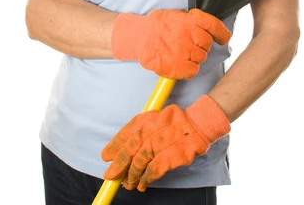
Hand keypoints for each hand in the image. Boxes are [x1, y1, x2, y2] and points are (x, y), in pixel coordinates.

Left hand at [101, 94, 230, 190]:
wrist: (198, 124)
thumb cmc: (172, 123)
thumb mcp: (153, 120)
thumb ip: (136, 132)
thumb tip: (113, 152)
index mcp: (147, 118)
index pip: (126, 133)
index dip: (114, 147)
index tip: (106, 157)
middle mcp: (153, 129)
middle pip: (131, 149)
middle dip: (119, 165)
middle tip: (111, 176)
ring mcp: (163, 142)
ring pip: (141, 162)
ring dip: (131, 176)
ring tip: (127, 184)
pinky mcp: (173, 155)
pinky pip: (154, 170)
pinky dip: (145, 179)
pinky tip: (141, 184)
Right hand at [111, 9, 230, 78]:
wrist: (139, 37)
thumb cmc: (157, 26)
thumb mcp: (177, 15)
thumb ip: (193, 20)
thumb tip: (209, 28)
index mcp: (190, 20)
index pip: (214, 26)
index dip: (221, 33)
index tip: (223, 38)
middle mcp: (188, 35)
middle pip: (207, 44)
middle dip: (201, 46)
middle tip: (190, 45)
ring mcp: (183, 51)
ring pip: (201, 58)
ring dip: (194, 57)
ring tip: (181, 53)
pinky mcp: (177, 66)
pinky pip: (193, 70)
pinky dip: (189, 69)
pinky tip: (180, 63)